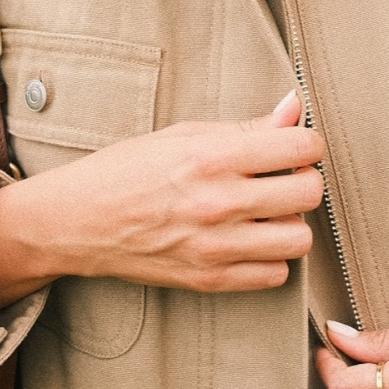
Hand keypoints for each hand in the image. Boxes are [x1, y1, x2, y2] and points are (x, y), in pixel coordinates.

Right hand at [22, 90, 322, 290]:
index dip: (305, 143)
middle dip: (303, 179)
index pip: (300, 147)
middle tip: (282, 177)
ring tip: (267, 212)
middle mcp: (218, 202)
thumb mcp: (183, 134)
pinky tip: (250, 240)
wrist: (79, 221)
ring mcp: (216, 246)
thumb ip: (245, 127)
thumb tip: (294, 109)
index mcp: (211, 157)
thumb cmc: (127, 170)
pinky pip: (275, 274)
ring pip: (300, 238)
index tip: (294, 146)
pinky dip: (271, 257)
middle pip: (308, 192)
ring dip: (290, 222)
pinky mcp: (210, 279)